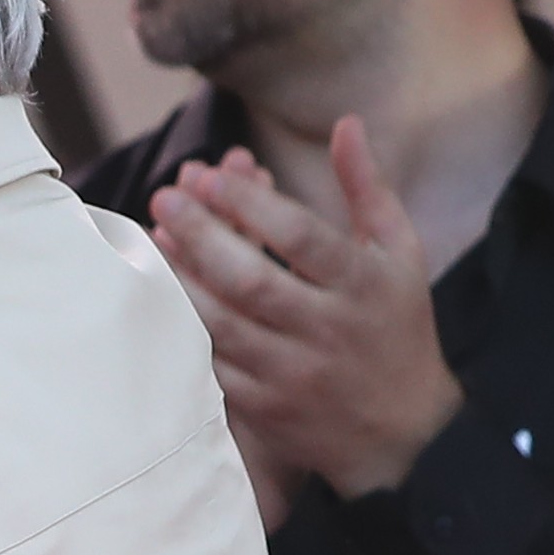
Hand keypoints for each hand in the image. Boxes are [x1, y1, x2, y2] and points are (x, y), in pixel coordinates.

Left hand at [146, 121, 463, 502]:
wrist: (403, 432)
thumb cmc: (396, 324)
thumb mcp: (399, 253)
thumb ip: (368, 188)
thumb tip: (346, 122)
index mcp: (366, 284)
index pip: (301, 237)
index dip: (249, 204)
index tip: (206, 174)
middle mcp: (330, 329)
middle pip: (252, 279)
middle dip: (202, 234)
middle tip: (164, 196)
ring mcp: (294, 371)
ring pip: (222, 324)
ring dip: (180, 281)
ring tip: (150, 238)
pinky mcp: (263, 407)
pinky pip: (210, 365)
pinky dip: (180, 330)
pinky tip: (157, 297)